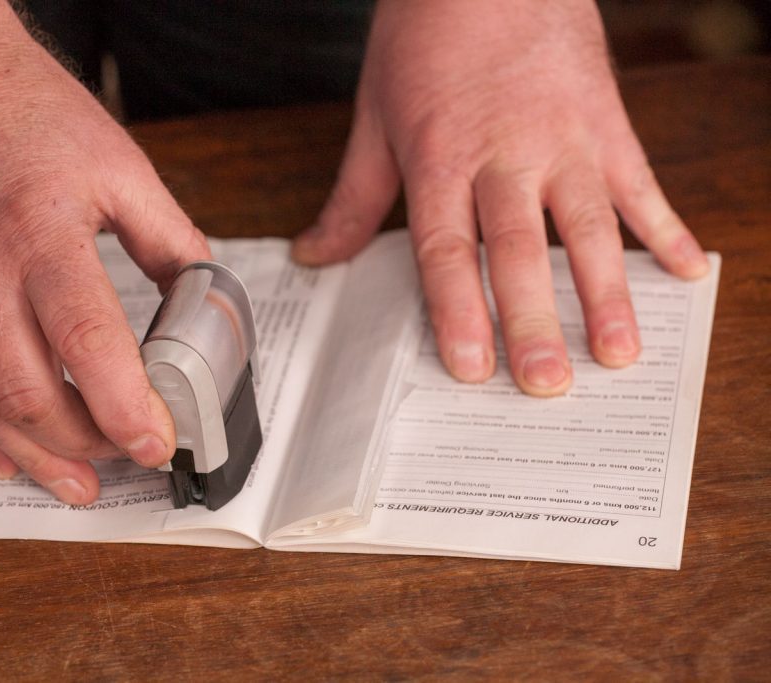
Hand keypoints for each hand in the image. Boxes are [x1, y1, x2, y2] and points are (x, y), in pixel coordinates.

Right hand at [0, 7, 208, 501]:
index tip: (158, 443)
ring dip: (36, 454)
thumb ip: (171, 241)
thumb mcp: (122, 167)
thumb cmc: (28, 112)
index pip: (86, 343)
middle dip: (86, 443)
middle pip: (28, 391)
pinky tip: (15, 456)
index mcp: (41, 229)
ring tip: (78, 483)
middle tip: (127, 458)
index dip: (125, 407)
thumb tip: (201, 302)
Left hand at [293, 0, 708, 395]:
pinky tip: (687, 270)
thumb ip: (353, 198)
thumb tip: (315, 256)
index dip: (457, 310)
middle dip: (533, 320)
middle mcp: (504, 154)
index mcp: (440, 159)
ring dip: (605, 292)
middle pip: (517, 248)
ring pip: (586, 225)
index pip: (447, 249)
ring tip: (619, 353)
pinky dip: (664, 226)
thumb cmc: (424, 39)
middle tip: (547, 384)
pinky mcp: (606, 120)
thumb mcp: (374, 119)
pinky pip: (639, 180)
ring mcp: (562, 138)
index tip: (470, 366)